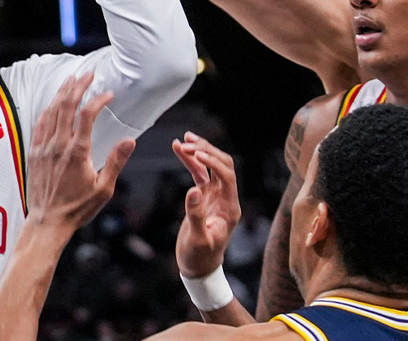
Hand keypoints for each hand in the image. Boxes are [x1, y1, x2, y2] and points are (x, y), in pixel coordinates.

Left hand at [27, 73, 134, 230]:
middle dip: (77, 86)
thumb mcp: (103, 189)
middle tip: (88, 74)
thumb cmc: (77, 208)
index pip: (87, 115)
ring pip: (51, 112)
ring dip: (61, 93)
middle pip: (66, 106)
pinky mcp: (33, 153)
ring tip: (71, 80)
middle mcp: (58, 146)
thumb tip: (130, 140)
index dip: (98, 100)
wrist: (47, 221)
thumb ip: (116, 162)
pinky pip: (39, 124)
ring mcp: (43, 148)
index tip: (108, 94)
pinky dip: (47, 110)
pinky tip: (53, 104)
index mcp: (77, 153)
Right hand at [173, 132, 241, 277]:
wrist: (198, 267)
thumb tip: (192, 190)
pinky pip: (198, 173)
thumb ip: (196, 215)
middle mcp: (225, 198)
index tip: (195, 153)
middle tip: (186, 141)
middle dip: (206, 150)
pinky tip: (178, 150)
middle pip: (222, 165)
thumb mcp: (198, 239)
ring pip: (210, 166)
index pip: (227, 175)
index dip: (213, 161)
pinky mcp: (204, 197)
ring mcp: (215, 196)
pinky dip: (190, 161)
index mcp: (229, 207)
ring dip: (198, 151)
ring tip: (181, 140)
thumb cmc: (200, 257)